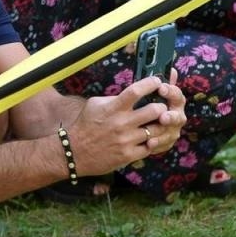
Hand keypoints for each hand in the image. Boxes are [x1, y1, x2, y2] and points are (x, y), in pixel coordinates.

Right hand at [68, 75, 186, 173]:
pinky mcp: (127, 156)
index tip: (157, 81)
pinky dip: (152, 142)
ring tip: (159, 122)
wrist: (73, 152)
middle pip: (154, 110)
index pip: (136, 91)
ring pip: (156, 130)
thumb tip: (133, 92)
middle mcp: (122, 123)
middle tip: (162, 106)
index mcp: (114, 108)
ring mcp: (126, 140)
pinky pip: (150, 148)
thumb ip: (114, 98)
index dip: (151, 83)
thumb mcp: (95, 104)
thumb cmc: (85, 125)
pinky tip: (150, 139)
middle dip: (162, 107)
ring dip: (160, 125)